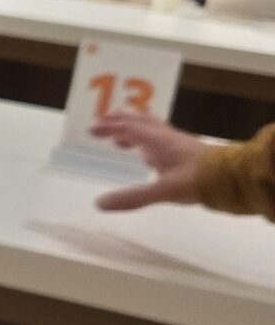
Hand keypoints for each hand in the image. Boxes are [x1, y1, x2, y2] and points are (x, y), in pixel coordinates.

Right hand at [92, 114, 208, 211]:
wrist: (233, 178)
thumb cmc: (199, 180)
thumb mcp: (163, 191)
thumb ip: (133, 197)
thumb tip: (99, 203)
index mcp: (159, 142)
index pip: (130, 128)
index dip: (110, 127)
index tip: (92, 129)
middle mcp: (167, 139)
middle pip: (141, 123)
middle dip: (121, 122)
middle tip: (104, 121)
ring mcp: (178, 146)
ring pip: (152, 131)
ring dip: (134, 131)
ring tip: (121, 138)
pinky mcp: (186, 155)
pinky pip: (161, 143)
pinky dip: (148, 144)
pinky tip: (148, 156)